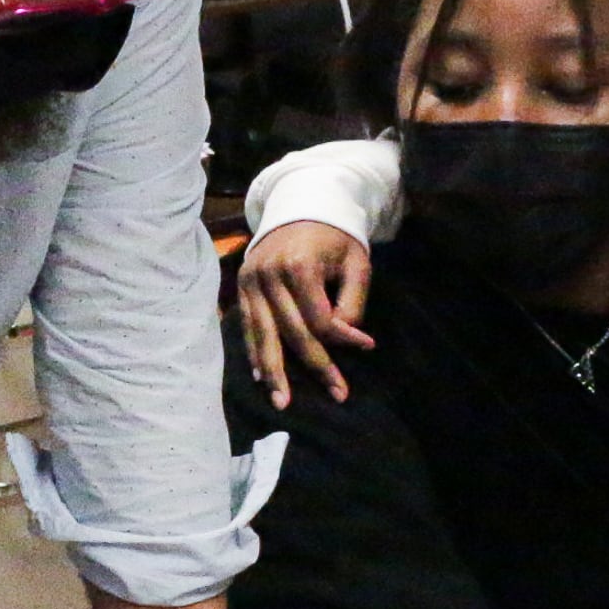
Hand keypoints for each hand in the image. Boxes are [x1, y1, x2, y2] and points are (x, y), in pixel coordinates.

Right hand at [235, 221, 374, 409]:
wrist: (299, 206)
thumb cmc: (335, 238)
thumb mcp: (356, 262)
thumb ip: (352, 302)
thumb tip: (347, 340)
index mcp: (299, 265)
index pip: (320, 317)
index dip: (343, 337)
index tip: (367, 347)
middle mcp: (269, 274)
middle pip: (292, 331)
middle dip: (316, 366)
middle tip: (337, 394)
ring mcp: (250, 281)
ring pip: (263, 335)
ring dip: (274, 372)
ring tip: (283, 402)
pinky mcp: (241, 286)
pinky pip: (247, 326)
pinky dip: (254, 353)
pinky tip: (262, 377)